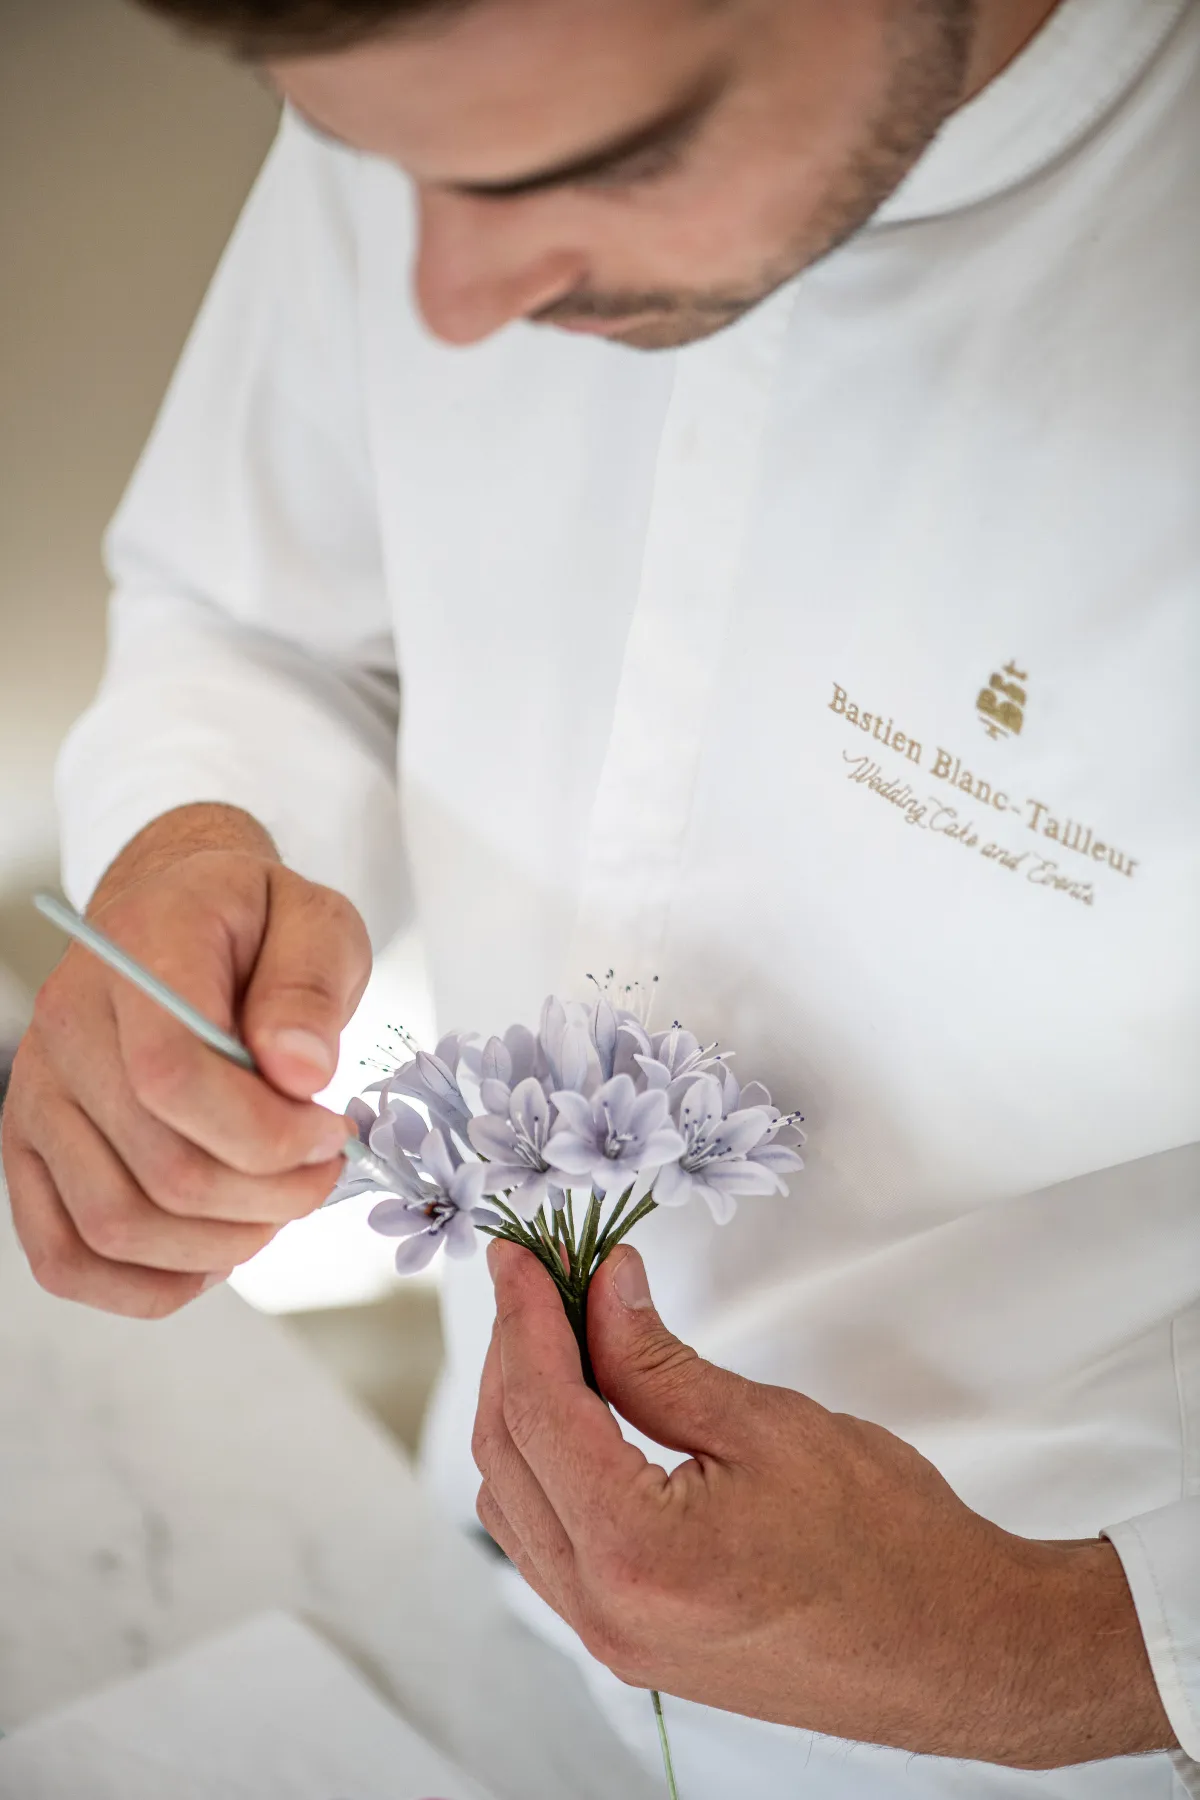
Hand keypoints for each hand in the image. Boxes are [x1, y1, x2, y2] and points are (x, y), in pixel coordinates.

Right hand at [2, 803, 370, 1316]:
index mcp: (138, 955)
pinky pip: (64, 1256)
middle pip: (160, 1166)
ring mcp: (38, 1096)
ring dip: (222, 1244)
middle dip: (269, 1195)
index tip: (330, 1130)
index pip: (173, 1074)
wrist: (173, 907)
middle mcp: (67, 1028)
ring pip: (116, 1225)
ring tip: (280, 1205)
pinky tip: (215, 1254)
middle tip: (323, 1170)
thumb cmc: (251, 921)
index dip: (265, 1131)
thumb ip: (310, 986)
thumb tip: (299, 1073)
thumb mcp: (314, 919)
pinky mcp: (30, 1150)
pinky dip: (146, 1285)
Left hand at [473, 1240, 1175, 1767]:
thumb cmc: (890, 1543)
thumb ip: (658, 1358)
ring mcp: (613, 1638)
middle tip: (538, 1276)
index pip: (539, 1409)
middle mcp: (605, 1611)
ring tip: (560, 1330)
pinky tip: (579, 1409)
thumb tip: (599, 1286)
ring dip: (522, 1410)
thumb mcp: (769, 1424)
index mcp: (637, 1556)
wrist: (956, 1649)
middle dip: (514, 1354)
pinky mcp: (631, 1640)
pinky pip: (547, 1543)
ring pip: (514, 1503)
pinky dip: (546, 1466)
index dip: (525, 1316)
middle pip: (508, 1456)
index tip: (519, 1253)